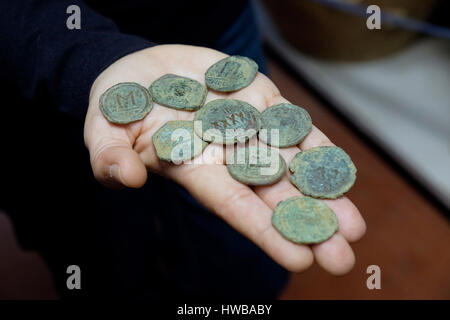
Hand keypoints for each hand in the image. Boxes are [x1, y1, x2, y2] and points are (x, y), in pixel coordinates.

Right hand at [84, 45, 365, 274]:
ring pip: (292, 163)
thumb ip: (109, 155)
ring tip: (354, 225)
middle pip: (273, 193)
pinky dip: (317, 145)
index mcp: (195, 168)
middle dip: (308, 223)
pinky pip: (293, 124)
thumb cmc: (118, 107)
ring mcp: (247, 127)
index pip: (234, 205)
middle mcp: (228, 154)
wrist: (142, 71)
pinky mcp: (259, 99)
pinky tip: (341, 172)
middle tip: (342, 255)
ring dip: (323, 192)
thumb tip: (124, 178)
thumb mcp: (102, 129)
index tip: (299, 259)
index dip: (264, 230)